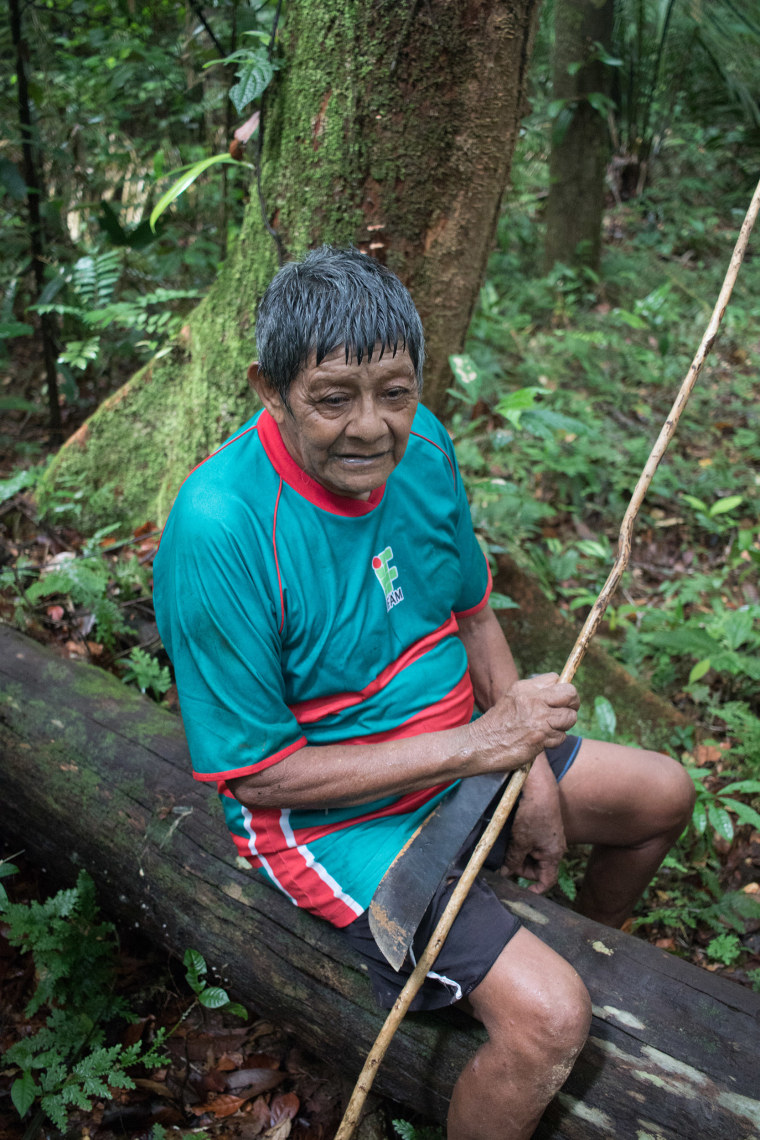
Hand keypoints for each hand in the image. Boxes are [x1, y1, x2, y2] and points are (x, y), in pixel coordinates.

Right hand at [473, 673, 578, 769]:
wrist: (479, 745)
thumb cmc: (497, 725)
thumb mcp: (512, 699)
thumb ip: (534, 695)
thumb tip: (561, 694)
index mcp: (525, 688)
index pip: (556, 678)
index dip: (561, 690)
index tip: (557, 700)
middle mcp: (533, 699)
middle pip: (571, 693)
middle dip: (573, 704)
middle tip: (565, 713)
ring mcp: (538, 718)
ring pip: (570, 717)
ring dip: (563, 726)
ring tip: (548, 730)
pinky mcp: (540, 736)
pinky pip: (561, 737)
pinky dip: (553, 742)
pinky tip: (540, 742)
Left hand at [502, 754, 565, 893]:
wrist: (538, 785)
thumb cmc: (533, 813)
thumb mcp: (520, 841)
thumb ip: (513, 860)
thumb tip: (506, 873)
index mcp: (553, 855)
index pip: (547, 881)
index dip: (534, 889)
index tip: (520, 892)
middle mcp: (554, 847)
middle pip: (537, 868)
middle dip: (520, 867)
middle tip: (503, 862)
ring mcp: (548, 836)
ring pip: (531, 854)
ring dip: (518, 854)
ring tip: (506, 846)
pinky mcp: (542, 826)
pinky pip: (531, 842)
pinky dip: (521, 843)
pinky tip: (510, 836)